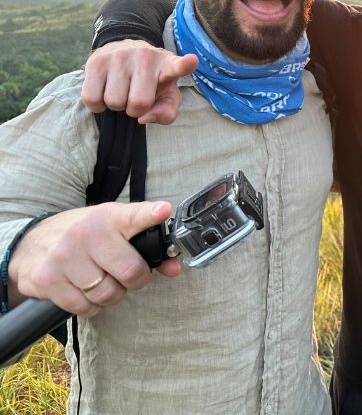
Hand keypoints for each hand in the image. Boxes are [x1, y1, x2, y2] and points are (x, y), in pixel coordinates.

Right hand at [8, 201, 180, 316]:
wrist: (29, 244)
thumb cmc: (82, 235)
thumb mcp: (112, 227)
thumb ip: (146, 243)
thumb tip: (174, 268)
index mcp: (107, 217)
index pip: (134, 215)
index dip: (151, 215)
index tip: (163, 211)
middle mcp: (85, 234)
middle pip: (130, 271)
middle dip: (134, 280)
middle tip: (126, 276)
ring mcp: (64, 257)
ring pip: (107, 294)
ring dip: (111, 295)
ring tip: (103, 282)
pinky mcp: (48, 279)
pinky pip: (84, 308)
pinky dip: (91, 306)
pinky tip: (85, 291)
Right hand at [82, 40, 197, 124]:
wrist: (123, 52)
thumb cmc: (151, 82)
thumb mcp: (166, 96)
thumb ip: (166, 112)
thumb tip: (144, 118)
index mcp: (167, 65)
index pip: (178, 66)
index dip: (184, 65)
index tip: (191, 61)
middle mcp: (145, 57)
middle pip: (138, 103)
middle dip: (135, 109)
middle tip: (135, 97)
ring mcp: (120, 57)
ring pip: (113, 102)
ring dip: (116, 106)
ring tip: (121, 92)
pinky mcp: (96, 61)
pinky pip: (91, 99)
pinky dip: (97, 106)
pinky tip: (105, 93)